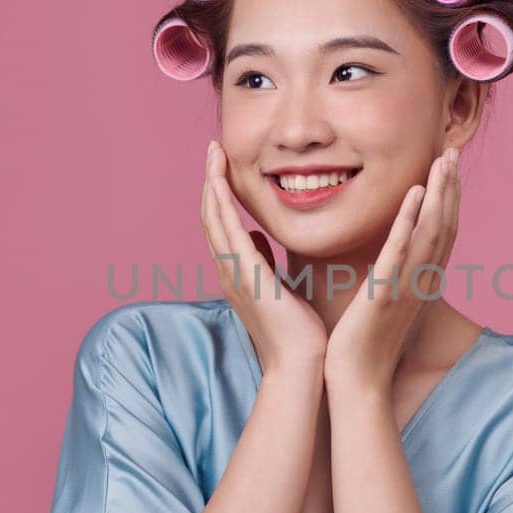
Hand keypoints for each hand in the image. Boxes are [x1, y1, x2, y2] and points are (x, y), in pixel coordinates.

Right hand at [201, 140, 327, 375]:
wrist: (301, 363)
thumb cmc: (296, 331)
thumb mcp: (278, 286)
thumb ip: (264, 259)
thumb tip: (257, 235)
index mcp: (237, 272)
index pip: (221, 224)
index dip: (219, 193)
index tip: (223, 165)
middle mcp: (228, 270)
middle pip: (211, 216)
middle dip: (211, 180)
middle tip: (213, 149)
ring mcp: (233, 272)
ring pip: (214, 218)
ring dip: (212, 183)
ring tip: (214, 154)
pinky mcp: (245, 274)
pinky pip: (227, 231)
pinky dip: (222, 204)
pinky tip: (221, 181)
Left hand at [324, 146, 460, 388]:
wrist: (356, 384)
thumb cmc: (362, 348)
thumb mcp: (383, 306)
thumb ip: (389, 280)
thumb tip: (387, 263)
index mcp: (419, 284)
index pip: (441, 235)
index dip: (448, 200)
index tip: (448, 169)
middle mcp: (421, 282)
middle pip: (445, 226)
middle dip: (450, 187)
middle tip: (453, 151)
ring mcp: (406, 287)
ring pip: (431, 232)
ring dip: (439, 193)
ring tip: (442, 160)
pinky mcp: (385, 293)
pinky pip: (401, 251)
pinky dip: (410, 221)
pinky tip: (414, 194)